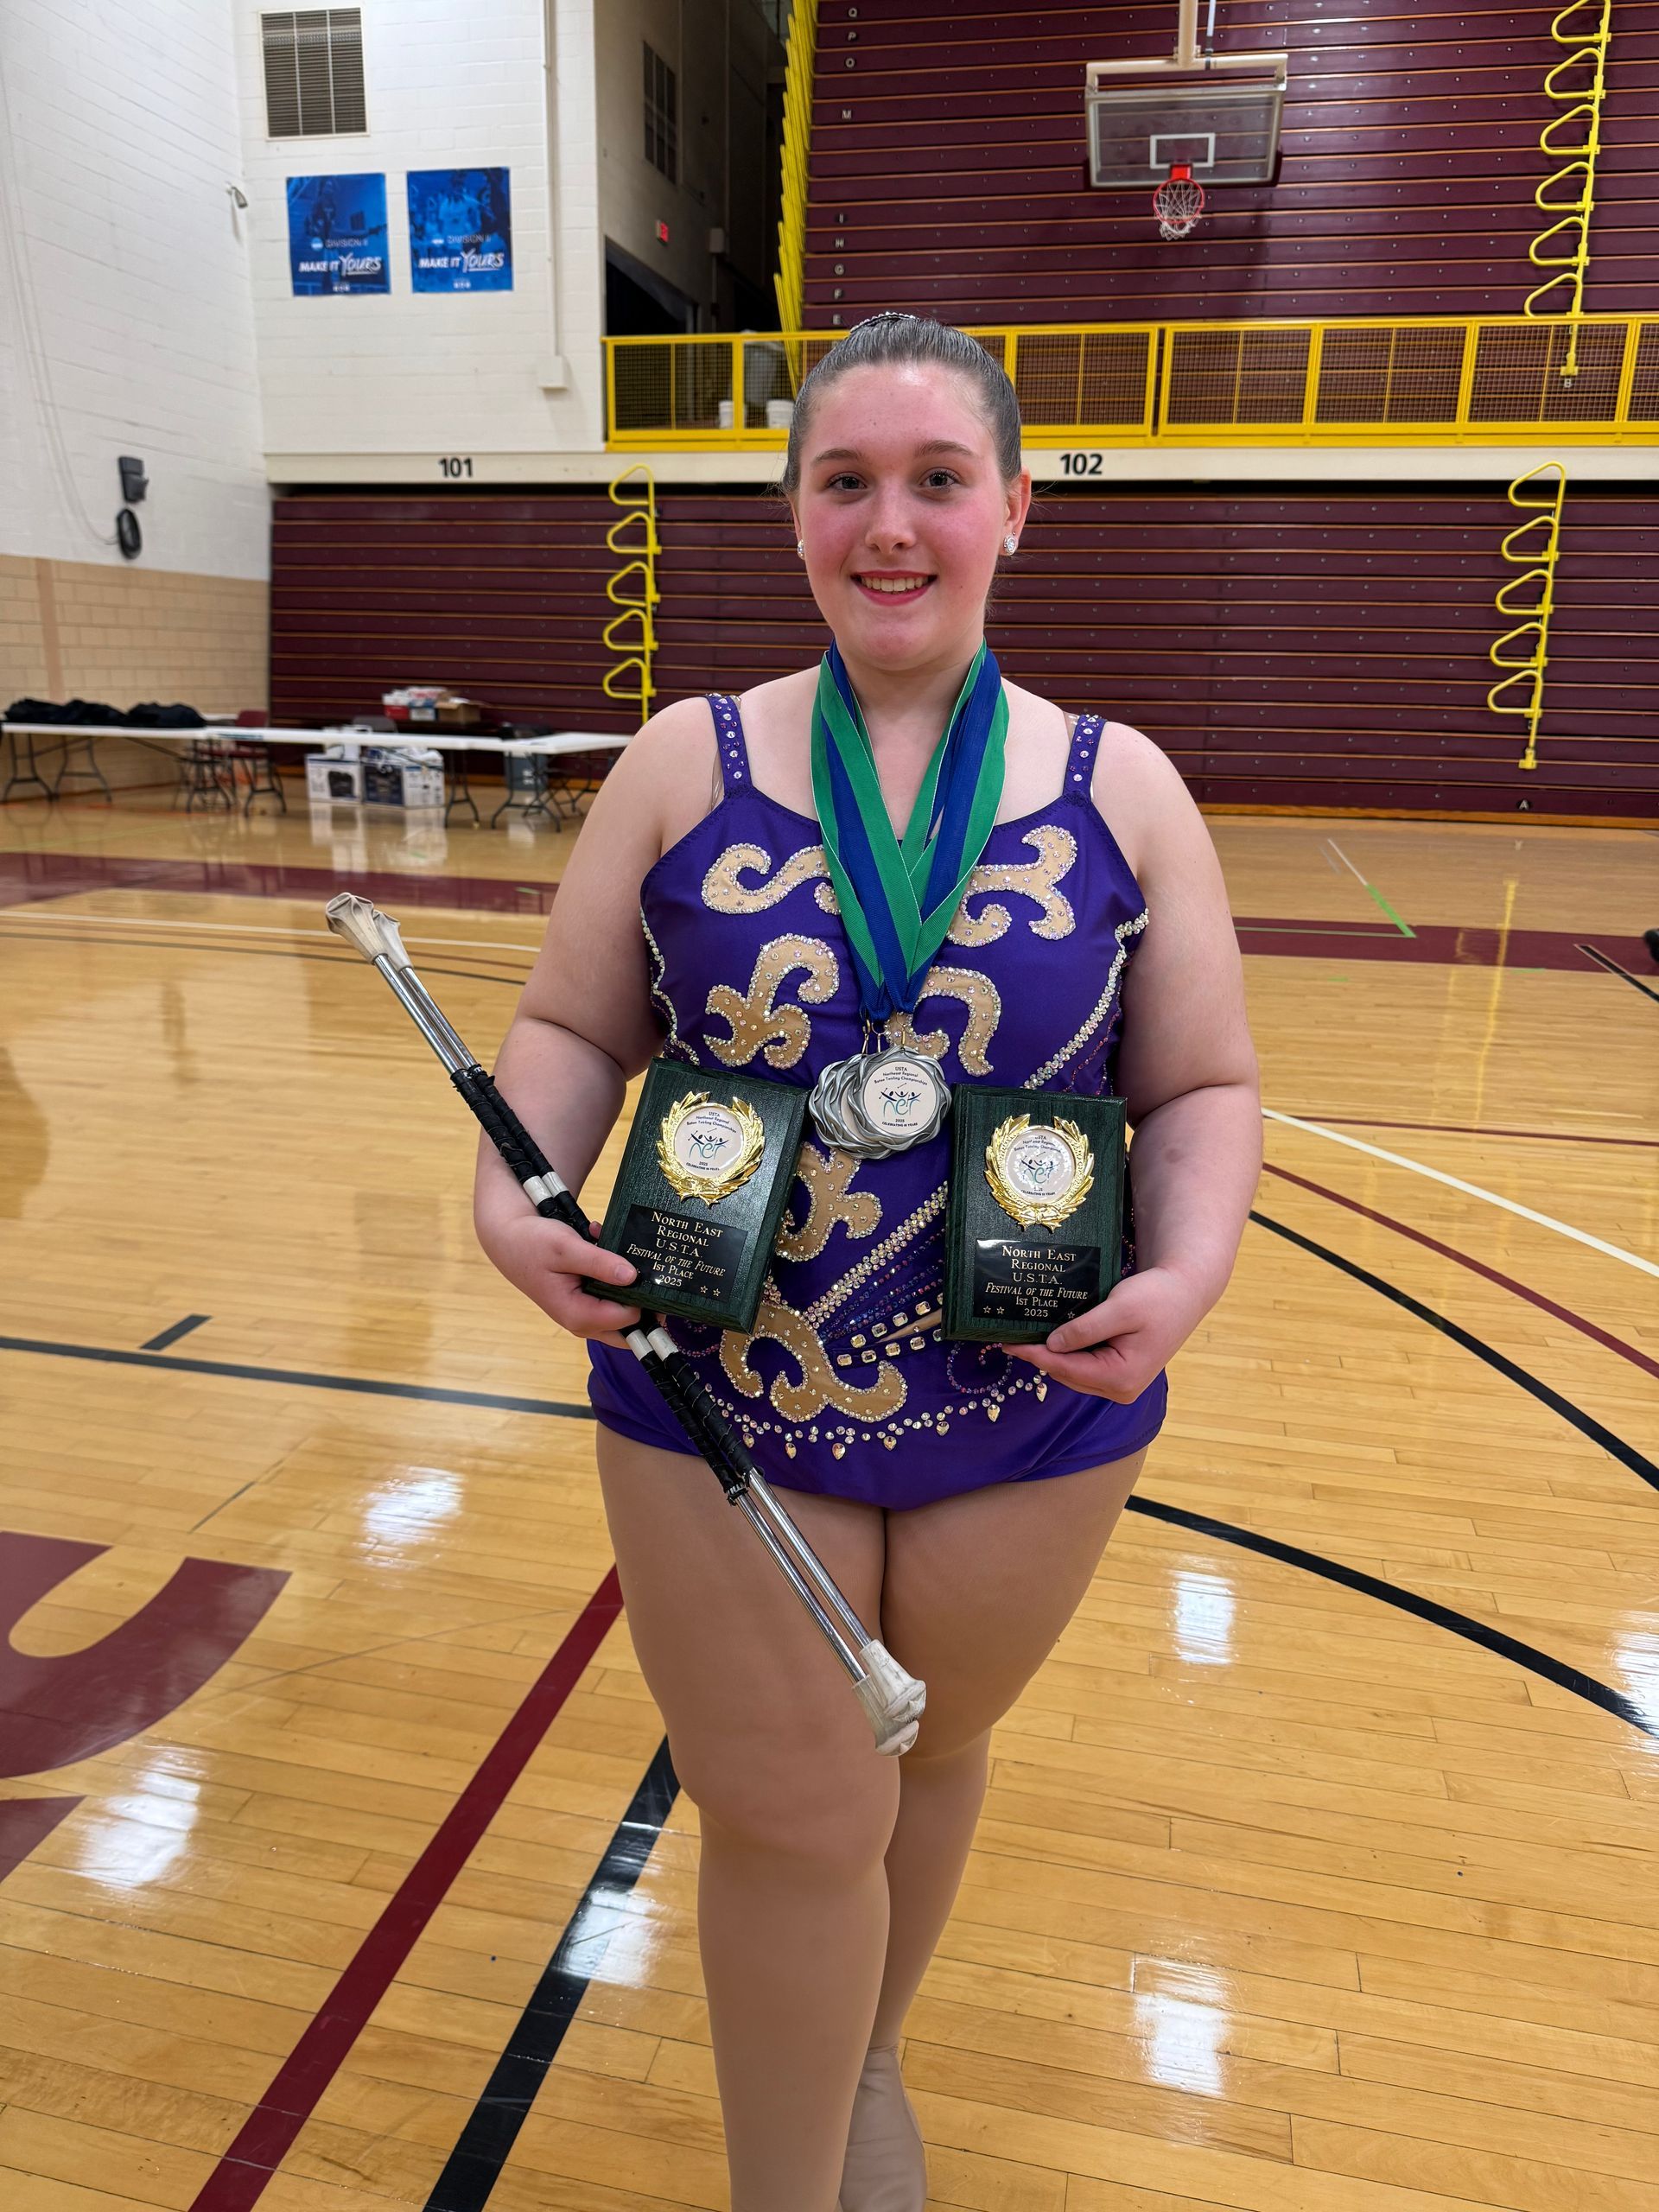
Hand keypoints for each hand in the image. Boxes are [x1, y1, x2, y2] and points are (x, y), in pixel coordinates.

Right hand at [484, 1212, 640, 1349]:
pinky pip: (610, 1301)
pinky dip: (615, 1280)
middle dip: (644, 1302)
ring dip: (628, 1286)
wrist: (510, 1241)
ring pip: (622, 1315)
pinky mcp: (584, 1304)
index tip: (647, 1270)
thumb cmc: (533, 1243)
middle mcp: (581, 1322)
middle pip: (630, 1329)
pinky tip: (605, 1252)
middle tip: (649, 1269)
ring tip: (619, 1255)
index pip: (628, 1318)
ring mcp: (583, 1315)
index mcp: (576, 1314)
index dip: (642, 1297)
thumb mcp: (566, 1248)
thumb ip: (599, 1263)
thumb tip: (631, 1276)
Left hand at [1004, 1264, 1202, 1402]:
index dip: (1034, 1354)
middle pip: (1067, 1375)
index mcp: (1122, 1378)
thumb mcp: (1119, 1308)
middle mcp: (1122, 1389)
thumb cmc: (1158, 1297)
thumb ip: (1085, 1329)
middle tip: (1010, 1336)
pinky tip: (1053, 1338)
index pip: (1065, 1368)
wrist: (1186, 1291)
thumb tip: (1053, 1345)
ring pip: (1075, 1373)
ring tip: (1026, 1336)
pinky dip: (1069, 1353)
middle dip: (1040, 1356)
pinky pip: (1086, 1366)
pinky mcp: (1122, 1373)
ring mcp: (1123, 1384)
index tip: (1007, 1342)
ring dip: (1053, 1356)